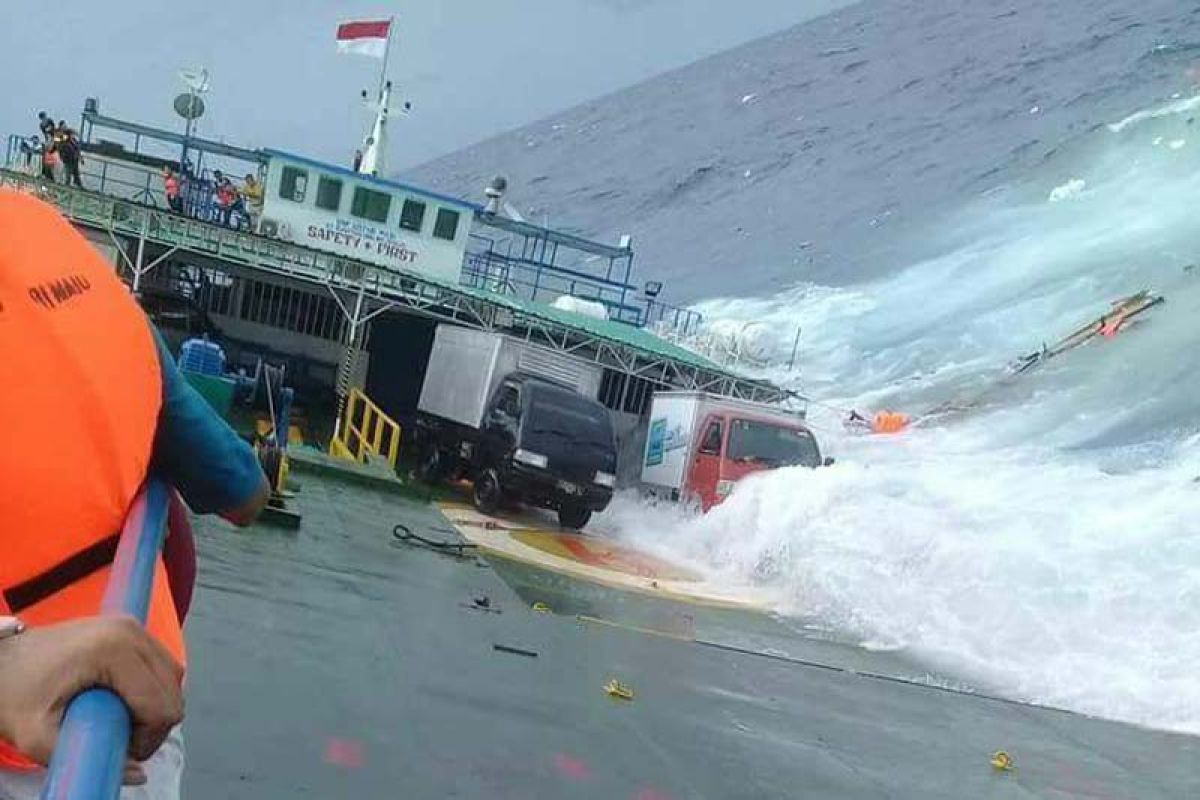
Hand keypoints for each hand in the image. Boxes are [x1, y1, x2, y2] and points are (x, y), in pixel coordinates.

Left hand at [0, 617, 183, 781]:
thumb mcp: (36, 736)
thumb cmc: (13, 693)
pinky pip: (162, 664)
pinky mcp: (131, 628)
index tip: (119, 750)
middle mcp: (131, 631)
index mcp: (113, 651)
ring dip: (156, 705)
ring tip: (122, 721)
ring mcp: (133, 626)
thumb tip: (138, 774)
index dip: (147, 739)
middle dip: (154, 725)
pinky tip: (125, 701)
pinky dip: (153, 688)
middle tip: (120, 739)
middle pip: (173, 691)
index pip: (161, 705)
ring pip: (173, 677)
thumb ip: (86, 758)